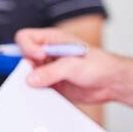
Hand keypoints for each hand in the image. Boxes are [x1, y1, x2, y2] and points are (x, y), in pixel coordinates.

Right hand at [14, 27, 128, 105]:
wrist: (110, 82)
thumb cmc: (98, 65)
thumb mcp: (72, 65)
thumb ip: (50, 72)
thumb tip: (31, 79)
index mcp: (51, 39)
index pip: (25, 37)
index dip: (27, 47)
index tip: (39, 57)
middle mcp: (47, 53)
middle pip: (22, 57)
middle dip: (26, 68)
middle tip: (37, 76)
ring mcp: (48, 69)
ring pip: (27, 74)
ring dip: (32, 82)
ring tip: (46, 86)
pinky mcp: (51, 84)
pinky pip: (36, 88)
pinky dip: (37, 92)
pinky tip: (49, 94)